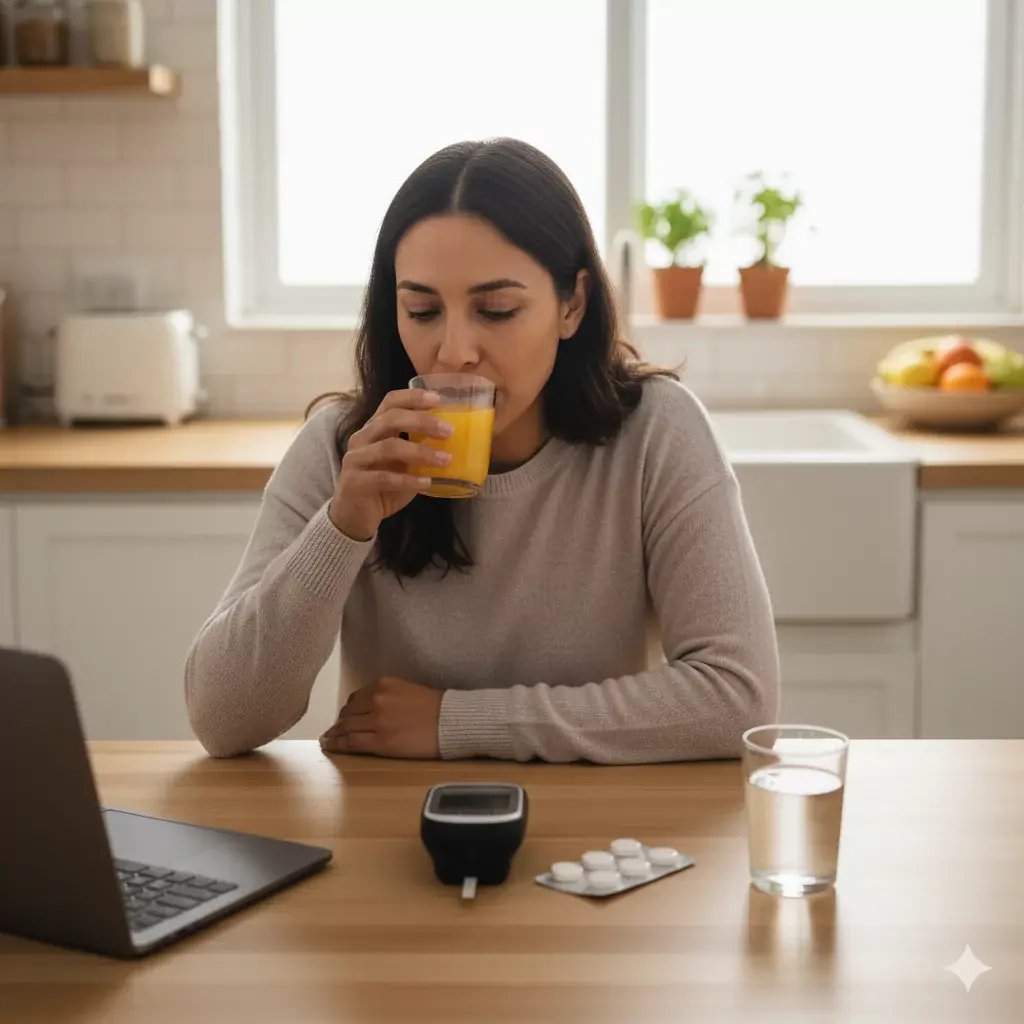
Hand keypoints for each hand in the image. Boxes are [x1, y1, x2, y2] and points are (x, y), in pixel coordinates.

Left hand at [319, 676, 442, 759]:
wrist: (452, 721)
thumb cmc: (437, 707)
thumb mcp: (409, 690)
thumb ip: (389, 696)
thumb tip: (375, 707)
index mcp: (384, 684)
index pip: (357, 697)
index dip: (349, 709)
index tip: (346, 716)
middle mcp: (377, 700)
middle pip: (349, 712)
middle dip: (340, 722)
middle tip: (334, 729)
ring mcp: (377, 721)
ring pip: (347, 727)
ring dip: (335, 733)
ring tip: (327, 738)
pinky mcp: (380, 742)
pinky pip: (352, 743)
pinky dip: (337, 744)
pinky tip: (329, 745)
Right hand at [328, 388, 453, 540]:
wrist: (355, 516)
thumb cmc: (384, 487)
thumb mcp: (405, 465)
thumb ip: (420, 450)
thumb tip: (455, 443)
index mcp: (374, 428)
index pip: (390, 402)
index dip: (413, 397)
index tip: (438, 399)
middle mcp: (362, 439)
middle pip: (391, 419)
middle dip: (422, 421)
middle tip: (449, 431)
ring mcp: (355, 459)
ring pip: (389, 447)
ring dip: (421, 452)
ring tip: (445, 460)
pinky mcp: (354, 482)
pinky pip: (384, 477)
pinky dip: (408, 480)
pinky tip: (427, 483)